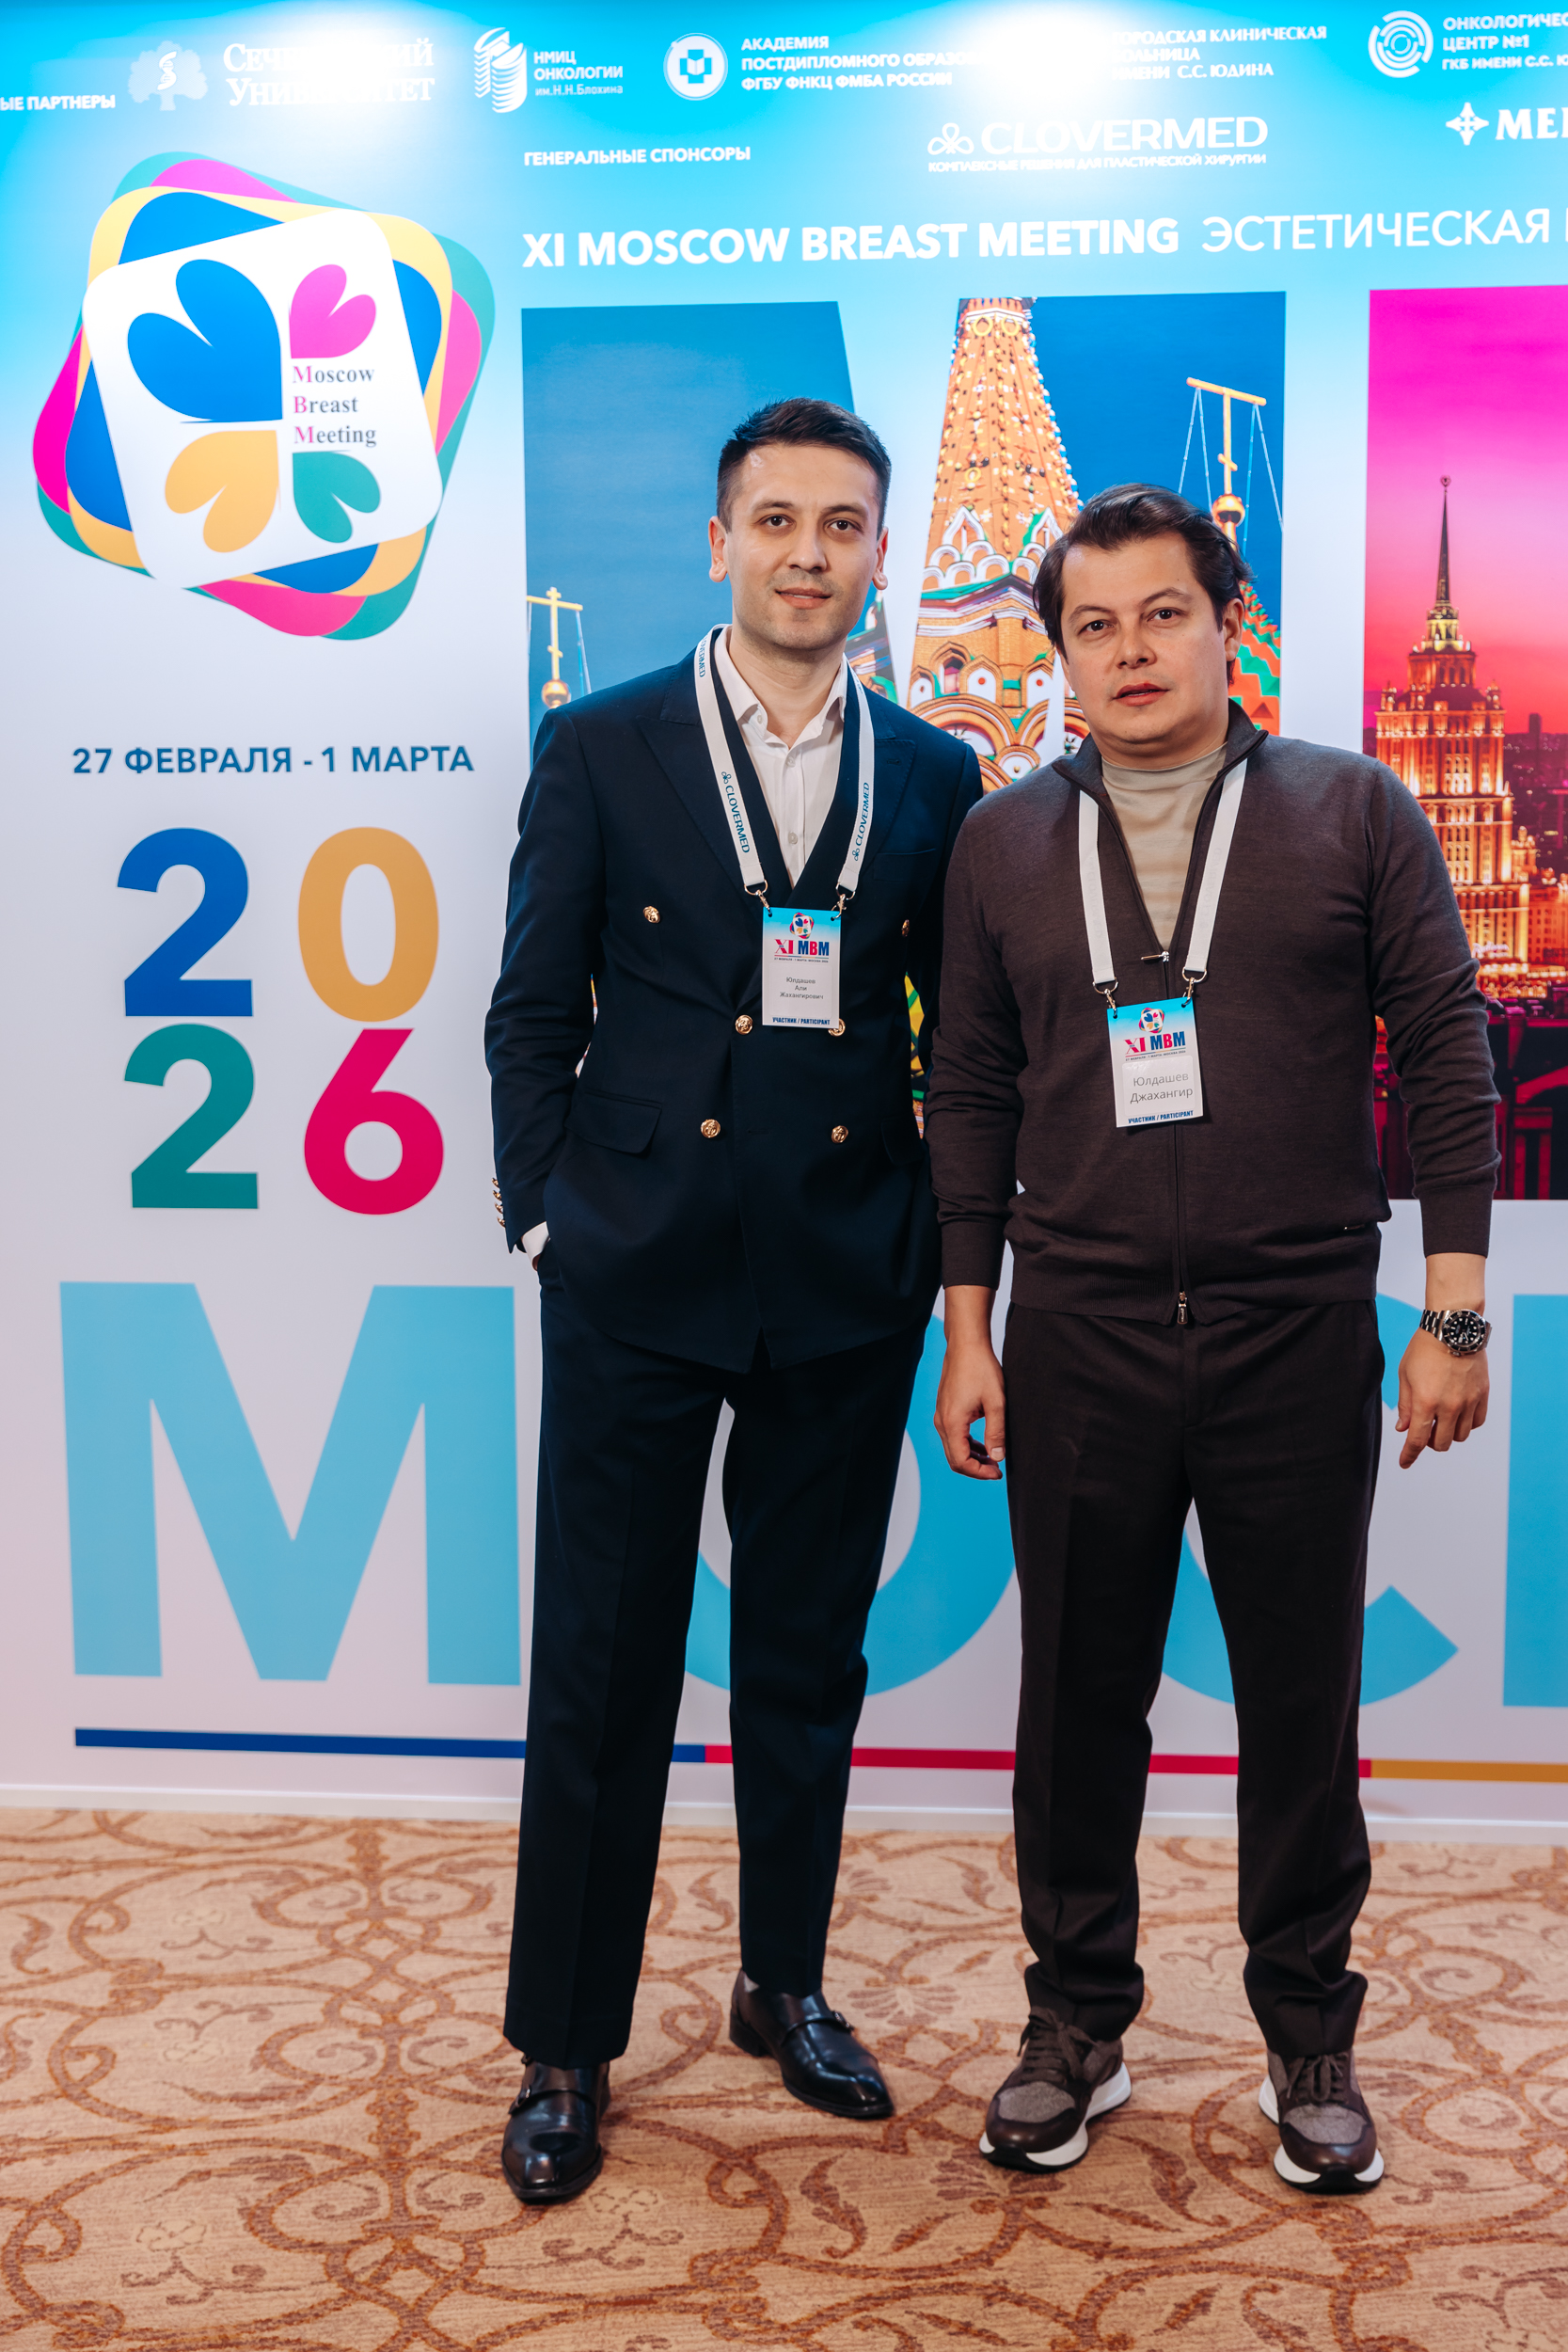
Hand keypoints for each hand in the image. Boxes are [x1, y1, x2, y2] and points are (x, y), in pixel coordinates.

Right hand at [934, 1285, 1005, 1479]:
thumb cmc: (981, 1368)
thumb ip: (997, 1433)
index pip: (961, 1461)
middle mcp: (942, 1422)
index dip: (979, 1472)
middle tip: (997, 1470)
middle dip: (975, 1469)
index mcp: (952, 1423)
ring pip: (953, 1448)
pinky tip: (983, 1444)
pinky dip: (967, 1445)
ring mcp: (941, 1415)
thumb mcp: (996, 1402)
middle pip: (954, 1458)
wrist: (966, 1344)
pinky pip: (952, 1436)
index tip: (998, 1472)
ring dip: (971, 1457)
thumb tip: (997, 1458)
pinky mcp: (944, 1410)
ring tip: (993, 1459)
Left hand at [1395, 1331, 1488, 1467]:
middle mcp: (1449, 1406)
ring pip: (1461, 1436)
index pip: (1417, 1440)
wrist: (1453, 1327)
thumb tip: (1404, 1429)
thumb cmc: (1424, 1348)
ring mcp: (1469, 1401)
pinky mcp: (1483, 1395)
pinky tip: (1458, 1415)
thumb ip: (1405, 1405)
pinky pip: (1477, 1422)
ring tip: (1441, 1420)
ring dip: (1449, 1434)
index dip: (1409, 1455)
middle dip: (1430, 1443)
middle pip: (1442, 1443)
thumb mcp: (1405, 1375)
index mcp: (1426, 1402)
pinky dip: (1467, 1424)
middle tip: (1425, 1431)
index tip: (1404, 1462)